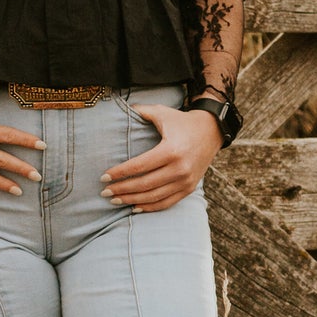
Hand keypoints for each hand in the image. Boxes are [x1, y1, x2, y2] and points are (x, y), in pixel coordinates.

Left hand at [101, 104, 222, 211]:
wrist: (212, 131)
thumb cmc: (182, 121)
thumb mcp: (162, 112)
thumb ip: (140, 111)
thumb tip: (119, 108)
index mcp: (171, 150)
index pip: (139, 166)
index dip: (120, 173)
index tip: (104, 177)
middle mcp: (180, 168)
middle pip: (144, 184)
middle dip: (122, 190)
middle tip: (105, 192)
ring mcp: (186, 181)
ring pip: (154, 196)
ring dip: (132, 200)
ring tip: (115, 200)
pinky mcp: (189, 188)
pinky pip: (167, 203)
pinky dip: (150, 207)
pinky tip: (135, 207)